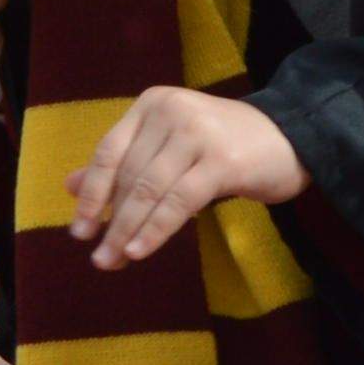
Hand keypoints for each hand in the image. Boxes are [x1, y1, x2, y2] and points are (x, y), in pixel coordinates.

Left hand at [67, 81, 302, 269]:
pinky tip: (141, 251)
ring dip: (127, 231)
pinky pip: (178, 202)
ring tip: (114, 261)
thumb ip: (123, 162)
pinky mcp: (222, 160)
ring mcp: (199, 133)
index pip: (109, 152)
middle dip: (111, 222)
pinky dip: (155, 229)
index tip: (79, 230)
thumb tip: (69, 186)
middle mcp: (173, 111)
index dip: (90, 194)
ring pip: (148, 191)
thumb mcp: (169, 147)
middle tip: (101, 258)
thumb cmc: (226, 145)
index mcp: (154, 103)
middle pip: (129, 176)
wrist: (294, 138)